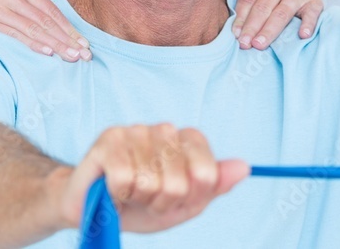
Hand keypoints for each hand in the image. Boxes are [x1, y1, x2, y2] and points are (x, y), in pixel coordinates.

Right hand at [0, 0, 90, 61]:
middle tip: (85, 55)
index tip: (85, 44)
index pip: (51, 9)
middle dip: (67, 39)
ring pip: (33, 27)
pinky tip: (47, 52)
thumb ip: (30, 11)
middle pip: (45, 19)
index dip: (70, 28)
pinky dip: (32, 43)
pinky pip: (14, 34)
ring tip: (71, 57)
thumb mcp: (7, 3)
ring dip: (55, 44)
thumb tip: (64, 32)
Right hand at [58, 124, 248, 232]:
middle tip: (146, 198)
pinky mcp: (108, 140)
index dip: (190, 197)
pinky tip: (112, 187)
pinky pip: (125, 179)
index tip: (174, 198)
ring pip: (151, 182)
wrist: (95, 209)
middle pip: (179, 182)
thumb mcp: (185, 204)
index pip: (207, 172)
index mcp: (186, 140)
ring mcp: (135, 131)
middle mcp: (163, 129)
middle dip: (161, 201)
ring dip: (138, 198)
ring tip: (128, 192)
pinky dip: (118, 194)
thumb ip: (214, 186)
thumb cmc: (141, 205)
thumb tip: (244, 167)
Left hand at [232, 0, 323, 49]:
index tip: (235, 35)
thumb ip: (243, 11)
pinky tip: (302, 35)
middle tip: (244, 43)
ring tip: (259, 44)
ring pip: (282, 13)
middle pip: (263, 6)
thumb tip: (236, 33)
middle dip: (252, 27)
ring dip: (269, 31)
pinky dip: (308, 24)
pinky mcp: (314, 0)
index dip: (240, 18)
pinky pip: (312, 13)